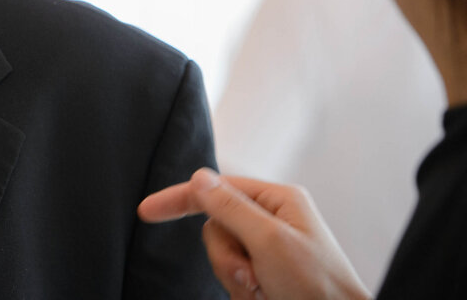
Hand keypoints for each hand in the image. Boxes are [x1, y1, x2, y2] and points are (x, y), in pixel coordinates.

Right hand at [138, 168, 370, 299]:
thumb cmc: (320, 288)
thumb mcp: (269, 242)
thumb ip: (230, 208)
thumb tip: (200, 178)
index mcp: (279, 200)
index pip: (217, 188)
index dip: (181, 199)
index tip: (147, 211)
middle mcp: (273, 221)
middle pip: (217, 227)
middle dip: (226, 257)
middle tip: (250, 276)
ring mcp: (270, 250)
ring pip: (222, 256)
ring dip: (235, 278)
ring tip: (262, 292)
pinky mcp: (267, 275)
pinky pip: (234, 277)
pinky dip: (243, 292)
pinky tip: (265, 298)